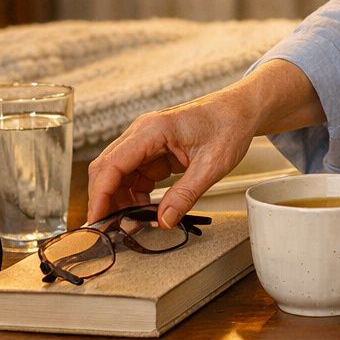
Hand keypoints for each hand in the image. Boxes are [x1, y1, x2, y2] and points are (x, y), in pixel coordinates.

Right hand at [87, 83, 262, 228]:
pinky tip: (145, 209)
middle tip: (110, 229)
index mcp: (152, 130)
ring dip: (121, 199)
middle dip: (105, 200)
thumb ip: (186, 194)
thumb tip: (163, 221)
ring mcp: (147, 141)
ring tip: (132, 223)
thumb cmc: (229, 125)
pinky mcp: (154, 150)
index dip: (100, 195)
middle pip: (107, 169)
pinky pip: (135, 175)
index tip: (97, 221)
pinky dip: (135, 194)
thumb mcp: (212, 165)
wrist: (242, 110)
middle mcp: (142, 132)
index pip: (112, 164)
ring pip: (119, 174)